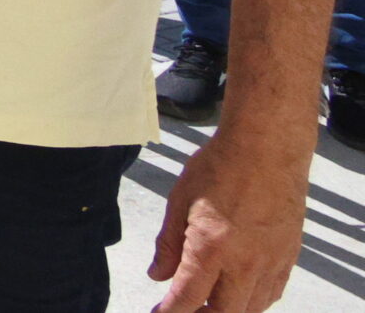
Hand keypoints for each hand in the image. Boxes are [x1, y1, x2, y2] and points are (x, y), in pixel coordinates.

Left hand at [149, 126, 310, 312]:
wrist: (266, 150)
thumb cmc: (220, 168)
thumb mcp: (179, 201)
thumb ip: (169, 244)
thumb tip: (158, 276)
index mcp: (211, 248)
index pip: (188, 297)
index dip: (170, 312)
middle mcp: (245, 262)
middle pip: (224, 312)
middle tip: (184, 308)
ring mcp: (271, 262)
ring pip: (251, 308)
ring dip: (228, 310)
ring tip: (208, 300)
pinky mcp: (288, 257)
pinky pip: (271, 294)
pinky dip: (253, 300)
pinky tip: (238, 291)